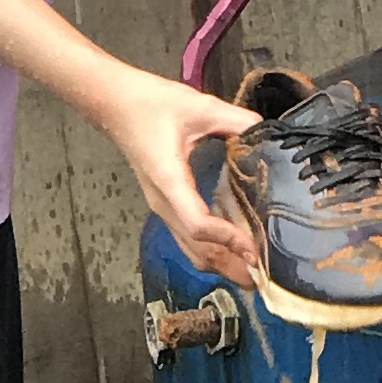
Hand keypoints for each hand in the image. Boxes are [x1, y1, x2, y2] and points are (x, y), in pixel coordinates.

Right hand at [89, 67, 260, 284]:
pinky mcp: (164, 204)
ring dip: (220, 263)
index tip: (255, 249)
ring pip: (190, 249)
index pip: (198, 224)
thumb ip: (237, 121)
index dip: (227, 240)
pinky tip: (233, 246)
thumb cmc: (150, 104)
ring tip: (252, 269)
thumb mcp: (200, 106)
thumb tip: (267, 133)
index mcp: (169, 180)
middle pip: (196, 249)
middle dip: (229, 267)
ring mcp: (161, 206)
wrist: (114, 104)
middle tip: (263, 278)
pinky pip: (187, 238)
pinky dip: (211, 250)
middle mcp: (163, 202)